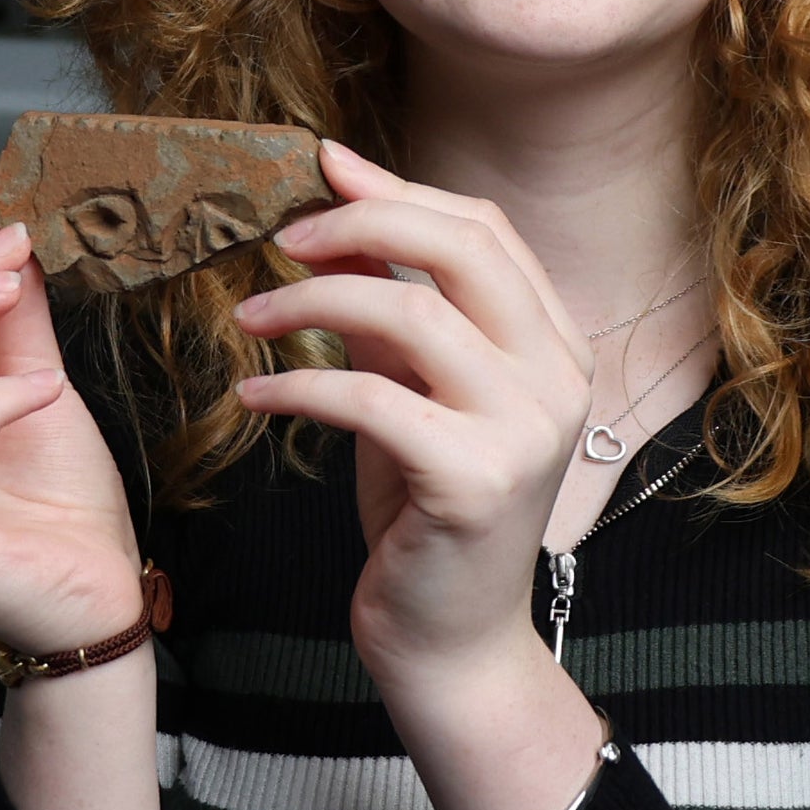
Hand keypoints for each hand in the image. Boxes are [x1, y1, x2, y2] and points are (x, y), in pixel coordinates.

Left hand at [229, 142, 595, 695]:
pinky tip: (255, 395)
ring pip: (414, 313)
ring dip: (313, 301)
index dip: (400, 190)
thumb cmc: (425, 512)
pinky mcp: (474, 480)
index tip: (321, 169)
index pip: (486, 231)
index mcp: (555, 345)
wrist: (450, 640)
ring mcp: (526, 429)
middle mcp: (559, 378)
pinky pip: (369, 398)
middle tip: (280, 236)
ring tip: (250, 319)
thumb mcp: (409, 393)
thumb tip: (334, 220)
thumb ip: (388, 312)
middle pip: (464, 249)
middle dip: (361, 222)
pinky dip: (298, 384)